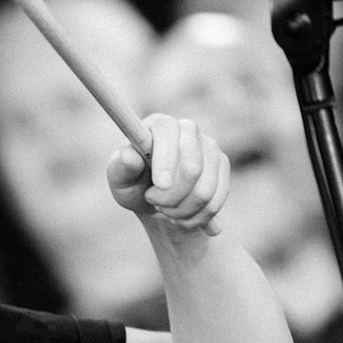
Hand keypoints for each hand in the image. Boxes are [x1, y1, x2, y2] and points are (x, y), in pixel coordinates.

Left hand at [107, 114, 230, 235]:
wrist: (156, 201)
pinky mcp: (223, 167)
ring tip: (167, 211)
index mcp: (160, 125)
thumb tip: (129, 156)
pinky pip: (216, 201)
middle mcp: (189, 129)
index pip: (169, 135)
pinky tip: (183, 216)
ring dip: (182, 211)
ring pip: (205, 190)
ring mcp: (210, 147)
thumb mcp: (120, 180)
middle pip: (191, 168)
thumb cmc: (134, 185)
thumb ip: (121, 168)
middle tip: (156, 203)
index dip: (165, 162)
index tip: (159, 186)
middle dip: (171, 196)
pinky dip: (197, 217)